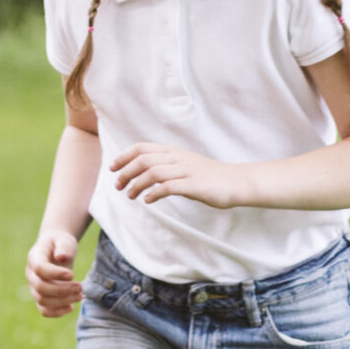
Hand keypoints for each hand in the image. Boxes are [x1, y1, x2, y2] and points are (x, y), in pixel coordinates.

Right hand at [26, 228, 81, 318]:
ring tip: (80, 295)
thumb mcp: (64, 240)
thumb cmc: (60, 244)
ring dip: (62, 301)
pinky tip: (71, 307)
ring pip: (42, 300)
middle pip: (41, 287)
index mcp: (34, 258)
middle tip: (81, 287)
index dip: (55, 274)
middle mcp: (31, 274)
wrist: (55, 250)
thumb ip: (64, 247)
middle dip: (62, 290)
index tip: (72, 274)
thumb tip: (62, 258)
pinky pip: (44, 310)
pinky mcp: (41, 296)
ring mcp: (34, 287)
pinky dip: (56, 312)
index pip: (39, 269)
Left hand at [110, 142, 242, 207]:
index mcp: (174, 152)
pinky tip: (148, 200)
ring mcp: (187, 171)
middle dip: (125, 173)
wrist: (237, 182)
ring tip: (130, 196)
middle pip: (143, 160)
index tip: (112, 168)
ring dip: (136, 185)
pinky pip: (168, 187)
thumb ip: (165, 166)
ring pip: (153, 172)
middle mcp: (178, 158)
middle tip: (118, 186)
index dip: (124, 156)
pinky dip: (154, 193)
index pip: (142, 148)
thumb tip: (142, 173)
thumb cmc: (208, 176)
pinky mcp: (194, 185)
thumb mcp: (184, 165)